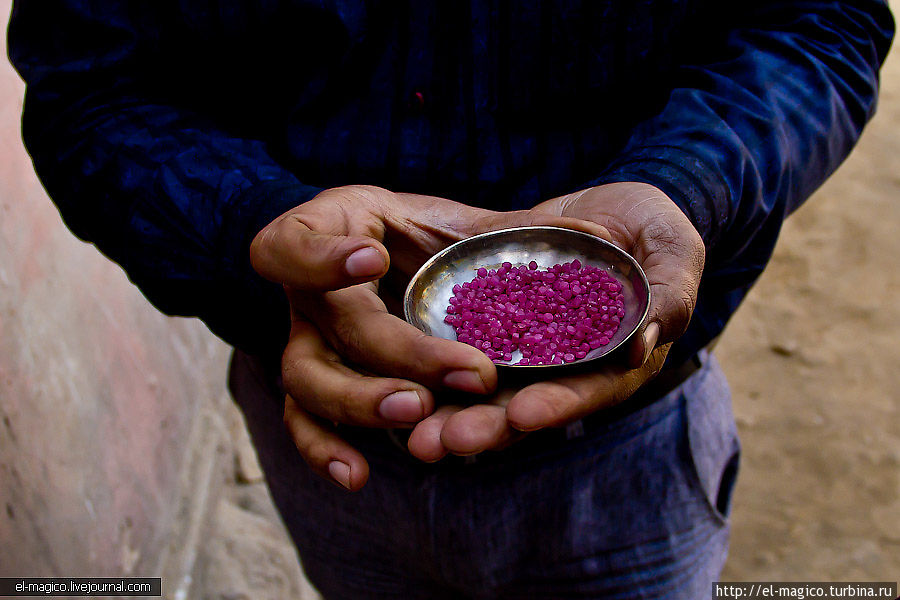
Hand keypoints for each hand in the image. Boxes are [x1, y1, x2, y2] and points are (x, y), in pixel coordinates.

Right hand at [251, 185, 607, 488]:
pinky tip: (357, 475)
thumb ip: (508, 232)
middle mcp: (309, 289)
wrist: (394, 263)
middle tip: (465, 372)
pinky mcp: (319, 383)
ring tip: (421, 415)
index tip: (372, 260)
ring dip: (363, 402)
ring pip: (309, 379)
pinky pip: (305, 422)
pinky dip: (324, 450)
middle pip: (331, 324)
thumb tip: (594, 237)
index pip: (297, 240)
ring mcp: (308, 339)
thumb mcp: (460, 221)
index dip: (323, 257)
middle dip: (397, 350)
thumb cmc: (427, 234)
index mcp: (334, 227)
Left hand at [406, 182, 704, 460]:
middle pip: (523, 406)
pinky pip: (461, 348)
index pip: (586, 391)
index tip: (521, 417)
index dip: (556, 406)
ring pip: (485, 389)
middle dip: (483, 427)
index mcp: (615, 361)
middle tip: (438, 444)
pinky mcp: (495, 323)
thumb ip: (667, 298)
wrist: (616, 210)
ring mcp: (527, 349)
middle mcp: (566, 367)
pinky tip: (395, 382)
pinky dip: (433, 368)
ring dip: (447, 413)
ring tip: (411, 435)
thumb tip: (643, 344)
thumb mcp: (676, 255)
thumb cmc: (659, 231)